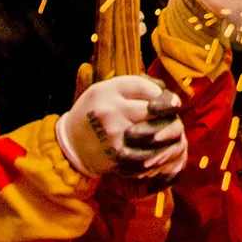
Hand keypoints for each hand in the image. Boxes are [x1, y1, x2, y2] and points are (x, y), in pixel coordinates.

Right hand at [56, 76, 186, 181]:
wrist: (69, 144)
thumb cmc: (93, 111)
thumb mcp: (106, 89)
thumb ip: (133, 85)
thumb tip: (164, 90)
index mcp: (109, 91)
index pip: (147, 88)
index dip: (163, 95)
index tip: (171, 101)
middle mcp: (111, 111)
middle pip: (153, 110)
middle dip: (168, 114)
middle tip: (172, 117)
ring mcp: (114, 136)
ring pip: (153, 134)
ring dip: (166, 135)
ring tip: (168, 134)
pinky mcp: (115, 156)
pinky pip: (144, 155)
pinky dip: (156, 154)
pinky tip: (160, 152)